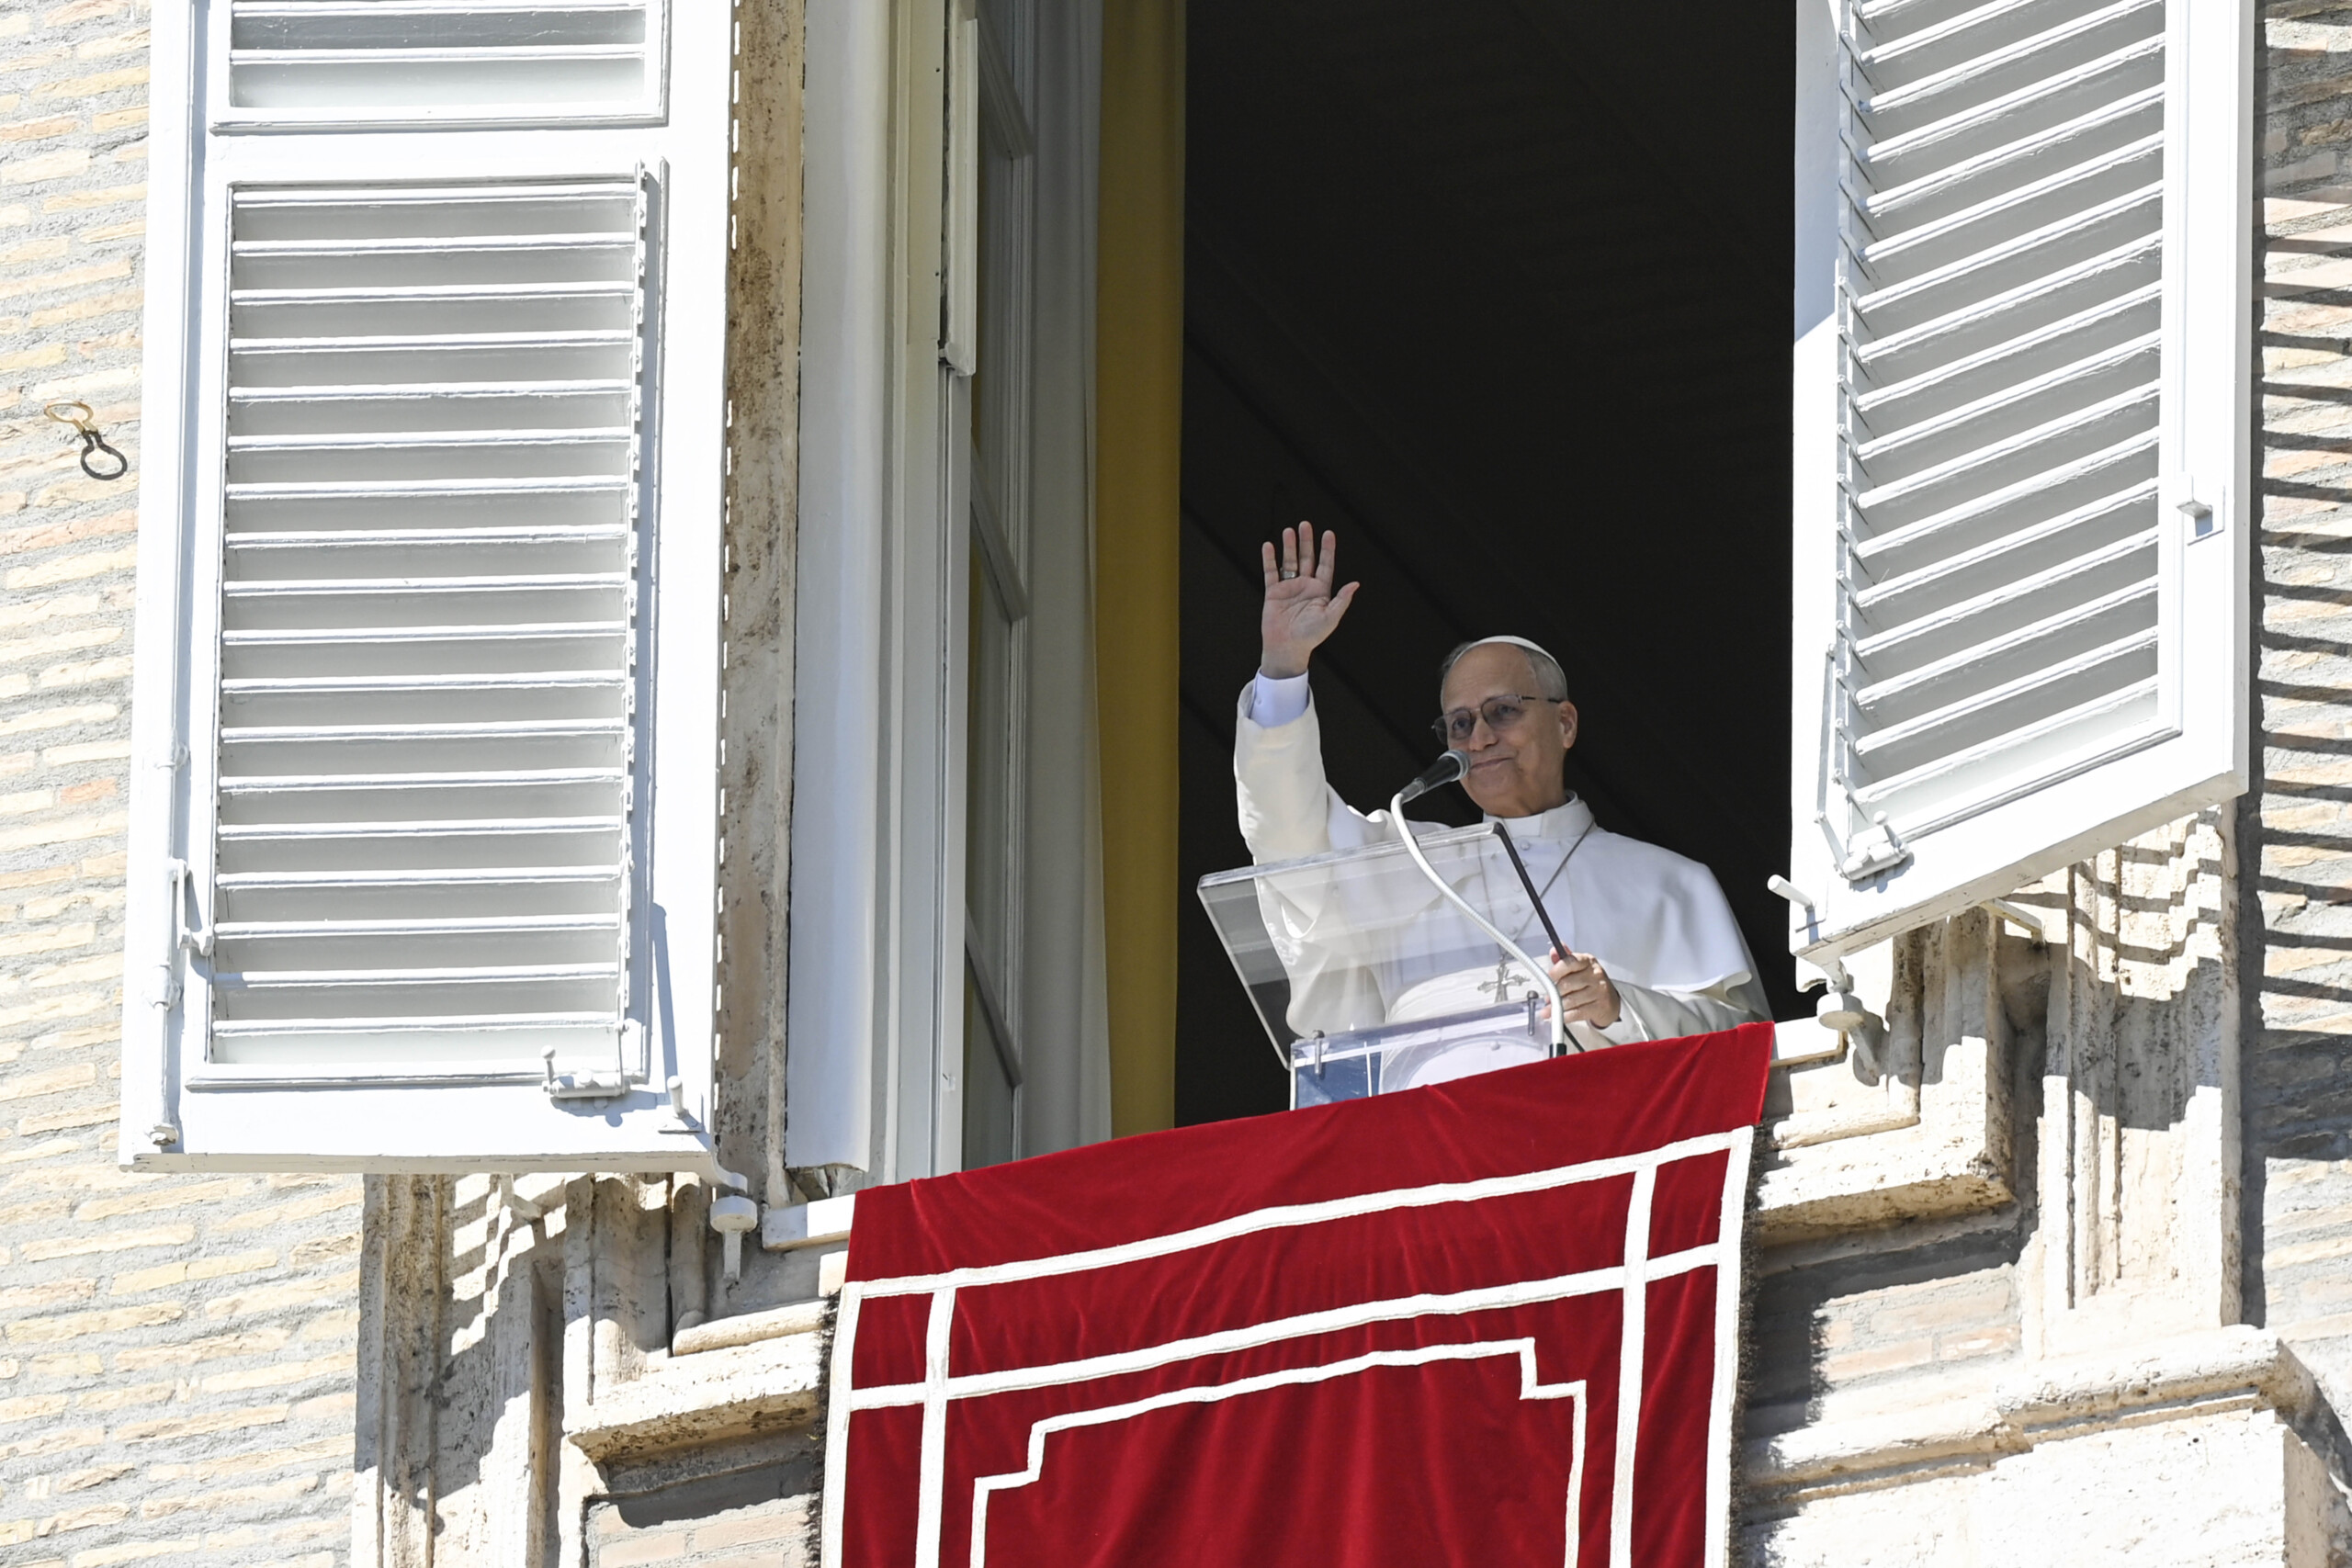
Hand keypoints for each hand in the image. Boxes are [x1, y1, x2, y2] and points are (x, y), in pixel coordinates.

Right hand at [1259, 522, 1359, 678]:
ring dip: (1289, 546)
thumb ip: (1341, 600)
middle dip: (1306, 541)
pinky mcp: (1273, 592)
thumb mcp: (1330, 618)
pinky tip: (1269, 546)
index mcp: (1321, 591)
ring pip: (1289, 562)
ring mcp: (1289, 588)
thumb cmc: (1310, 636)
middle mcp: (1305, 586)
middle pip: (1307, 558)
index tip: (1328, 533)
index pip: (1325, 565)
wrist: (1287, 647)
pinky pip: (1270, 572)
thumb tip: (1355, 584)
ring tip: (1288, 531)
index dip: (1327, 549)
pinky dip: (1269, 559)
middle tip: (1305, 525)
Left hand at [1546, 949, 1620, 1029]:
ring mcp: (1599, 991)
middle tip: (1547, 997)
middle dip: (1554, 992)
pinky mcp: (1600, 1007)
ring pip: (1571, 1000)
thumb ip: (1564, 959)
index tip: (1549, 976)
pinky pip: (1577, 1013)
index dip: (1557, 969)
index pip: (1571, 962)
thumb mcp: (1579, 968)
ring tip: (1549, 1009)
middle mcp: (1595, 975)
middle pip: (1568, 983)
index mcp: (1588, 962)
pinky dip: (1565, 1016)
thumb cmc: (1591, 982)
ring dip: (1557, 1006)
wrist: (1610, 1000)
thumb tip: (1554, 951)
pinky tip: (1558, 1016)